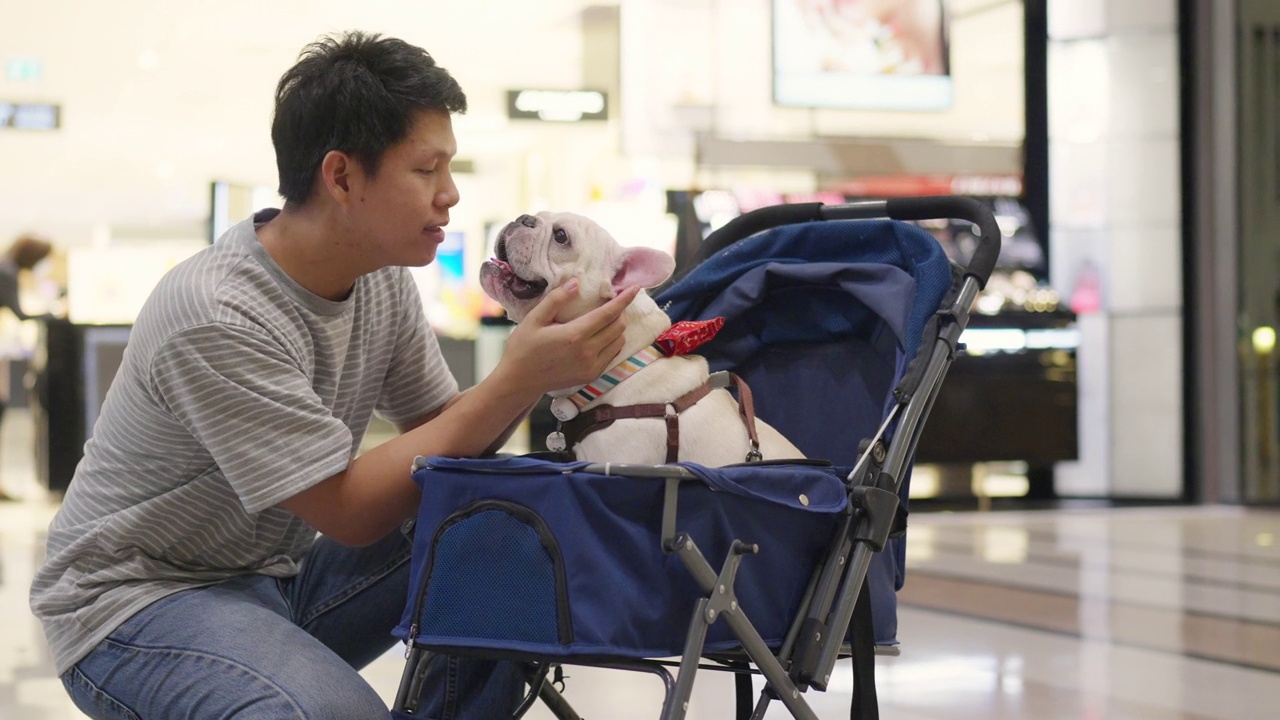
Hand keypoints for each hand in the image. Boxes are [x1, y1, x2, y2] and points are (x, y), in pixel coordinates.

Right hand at [495, 279, 640, 396]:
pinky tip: (602, 334)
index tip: (635, 287)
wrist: (520, 382)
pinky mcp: (592, 376)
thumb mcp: (534, 319)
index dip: (624, 299)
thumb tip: (576, 282)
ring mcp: (592, 366)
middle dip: (620, 311)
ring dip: (618, 326)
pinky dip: (613, 341)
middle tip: (612, 301)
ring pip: (619, 341)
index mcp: (574, 336)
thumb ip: (556, 300)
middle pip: (618, 326)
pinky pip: (612, 354)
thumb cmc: (523, 348)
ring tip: (607, 317)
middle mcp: (587, 352)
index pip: (608, 314)